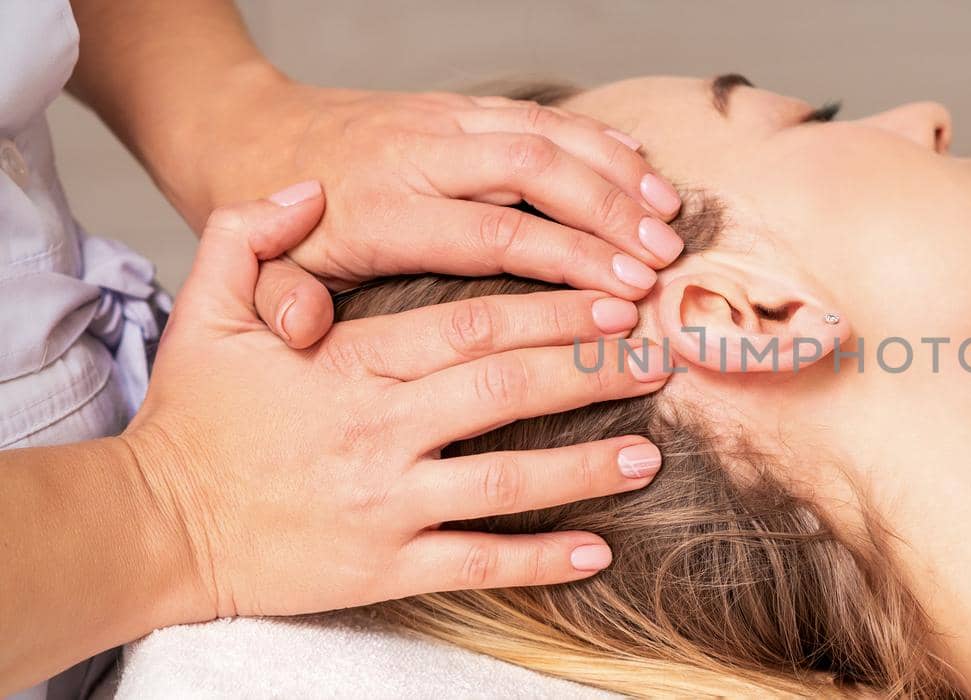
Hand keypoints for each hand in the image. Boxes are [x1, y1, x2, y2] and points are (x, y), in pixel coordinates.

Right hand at [122, 183, 672, 620]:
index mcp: (351, 364)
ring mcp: (386, 503)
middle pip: (505, 391)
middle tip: (653, 360)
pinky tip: (598, 552)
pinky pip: (478, 564)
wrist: (152, 524)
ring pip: (506, 483)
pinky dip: (541, 561)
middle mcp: (379, 431)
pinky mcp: (384, 567)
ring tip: (649, 454)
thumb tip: (309, 188)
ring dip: (585, 468)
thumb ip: (253, 238)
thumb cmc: (192, 418)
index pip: (472, 326)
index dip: (551, 312)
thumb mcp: (207, 311)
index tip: (610, 302)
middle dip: (588, 371)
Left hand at [182, 63, 683, 347]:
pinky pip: (535, 111)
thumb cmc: (276, 233)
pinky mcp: (453, 108)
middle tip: (664, 260)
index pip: (492, 234)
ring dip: (613, 171)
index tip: (624, 294)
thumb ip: (277, 306)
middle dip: (608, 212)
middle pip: (531, 171)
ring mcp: (439, 123)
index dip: (566, 260)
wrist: (246, 138)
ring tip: (669, 216)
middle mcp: (416, 156)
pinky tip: (638, 163)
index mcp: (379, 210)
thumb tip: (303, 332)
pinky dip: (592, 135)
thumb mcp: (255, 282)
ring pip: (542, 131)